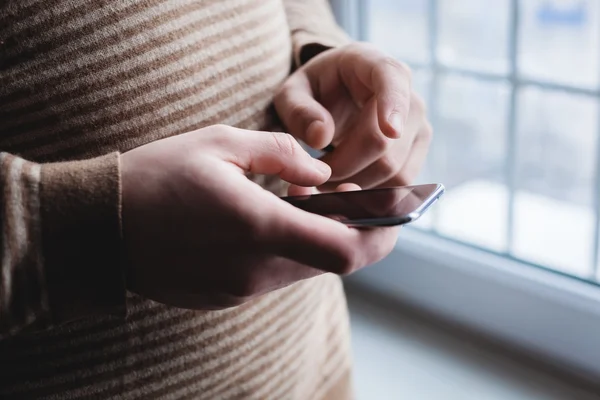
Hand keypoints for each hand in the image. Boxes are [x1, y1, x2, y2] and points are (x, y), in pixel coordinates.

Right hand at [121, 125, 397, 308]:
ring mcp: (239, 290)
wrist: (99, 227)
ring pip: (302, 270)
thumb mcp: (219, 144)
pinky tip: (266, 225)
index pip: (346, 251)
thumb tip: (322, 175)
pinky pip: (272, 277)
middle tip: (351, 201)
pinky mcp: (225, 297)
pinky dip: (285, 254)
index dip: (381, 237)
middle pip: (331, 263)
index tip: (395, 218)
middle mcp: (254, 269)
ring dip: (315, 241)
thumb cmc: (155, 178)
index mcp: (258, 228)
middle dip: (353, 234)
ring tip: (304, 206)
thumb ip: (282, 155)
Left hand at [275, 42, 431, 190]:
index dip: (393, 105)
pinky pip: (400, 183)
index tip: (390, 130)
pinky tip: (348, 182)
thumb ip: (299, 111)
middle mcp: (406, 92)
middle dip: (344, 166)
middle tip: (314, 172)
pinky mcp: (418, 150)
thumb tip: (321, 137)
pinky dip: (371, 192)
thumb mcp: (293, 93)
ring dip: (356, 183)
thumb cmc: (316, 90)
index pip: (391, 79)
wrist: (341, 96)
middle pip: (383, 143)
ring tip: (328, 176)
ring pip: (393, 170)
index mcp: (372, 63)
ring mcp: (418, 123)